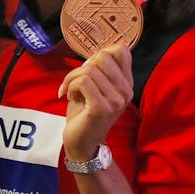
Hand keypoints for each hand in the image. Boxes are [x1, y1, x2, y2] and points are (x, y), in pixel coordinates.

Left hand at [58, 43, 132, 160]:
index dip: (100, 52)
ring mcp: (115, 100)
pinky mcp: (101, 107)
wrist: (82, 142)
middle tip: (74, 82)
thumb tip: (94, 54)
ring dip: (72, 78)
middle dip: (81, 67)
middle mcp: (125, 90)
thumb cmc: (84, 113)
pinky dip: (70, 86)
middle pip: (103, 56)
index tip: (87, 68)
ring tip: (71, 91)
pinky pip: (83, 81)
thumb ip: (98, 70)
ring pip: (89, 69)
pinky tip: (69, 97)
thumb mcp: (94, 87)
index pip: (122, 51)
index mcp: (125, 83)